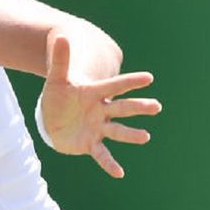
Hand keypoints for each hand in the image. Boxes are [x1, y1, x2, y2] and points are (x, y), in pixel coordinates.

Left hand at [39, 35, 161, 177]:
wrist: (53, 117)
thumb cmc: (59, 95)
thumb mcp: (57, 78)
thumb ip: (61, 59)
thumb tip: (60, 35)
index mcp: (96, 93)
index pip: (115, 86)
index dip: (130, 82)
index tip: (149, 77)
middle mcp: (102, 110)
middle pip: (122, 107)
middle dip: (138, 107)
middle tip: (156, 106)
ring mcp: (98, 127)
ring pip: (117, 130)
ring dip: (130, 134)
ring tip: (145, 137)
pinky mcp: (90, 143)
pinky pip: (102, 154)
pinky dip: (110, 164)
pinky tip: (119, 173)